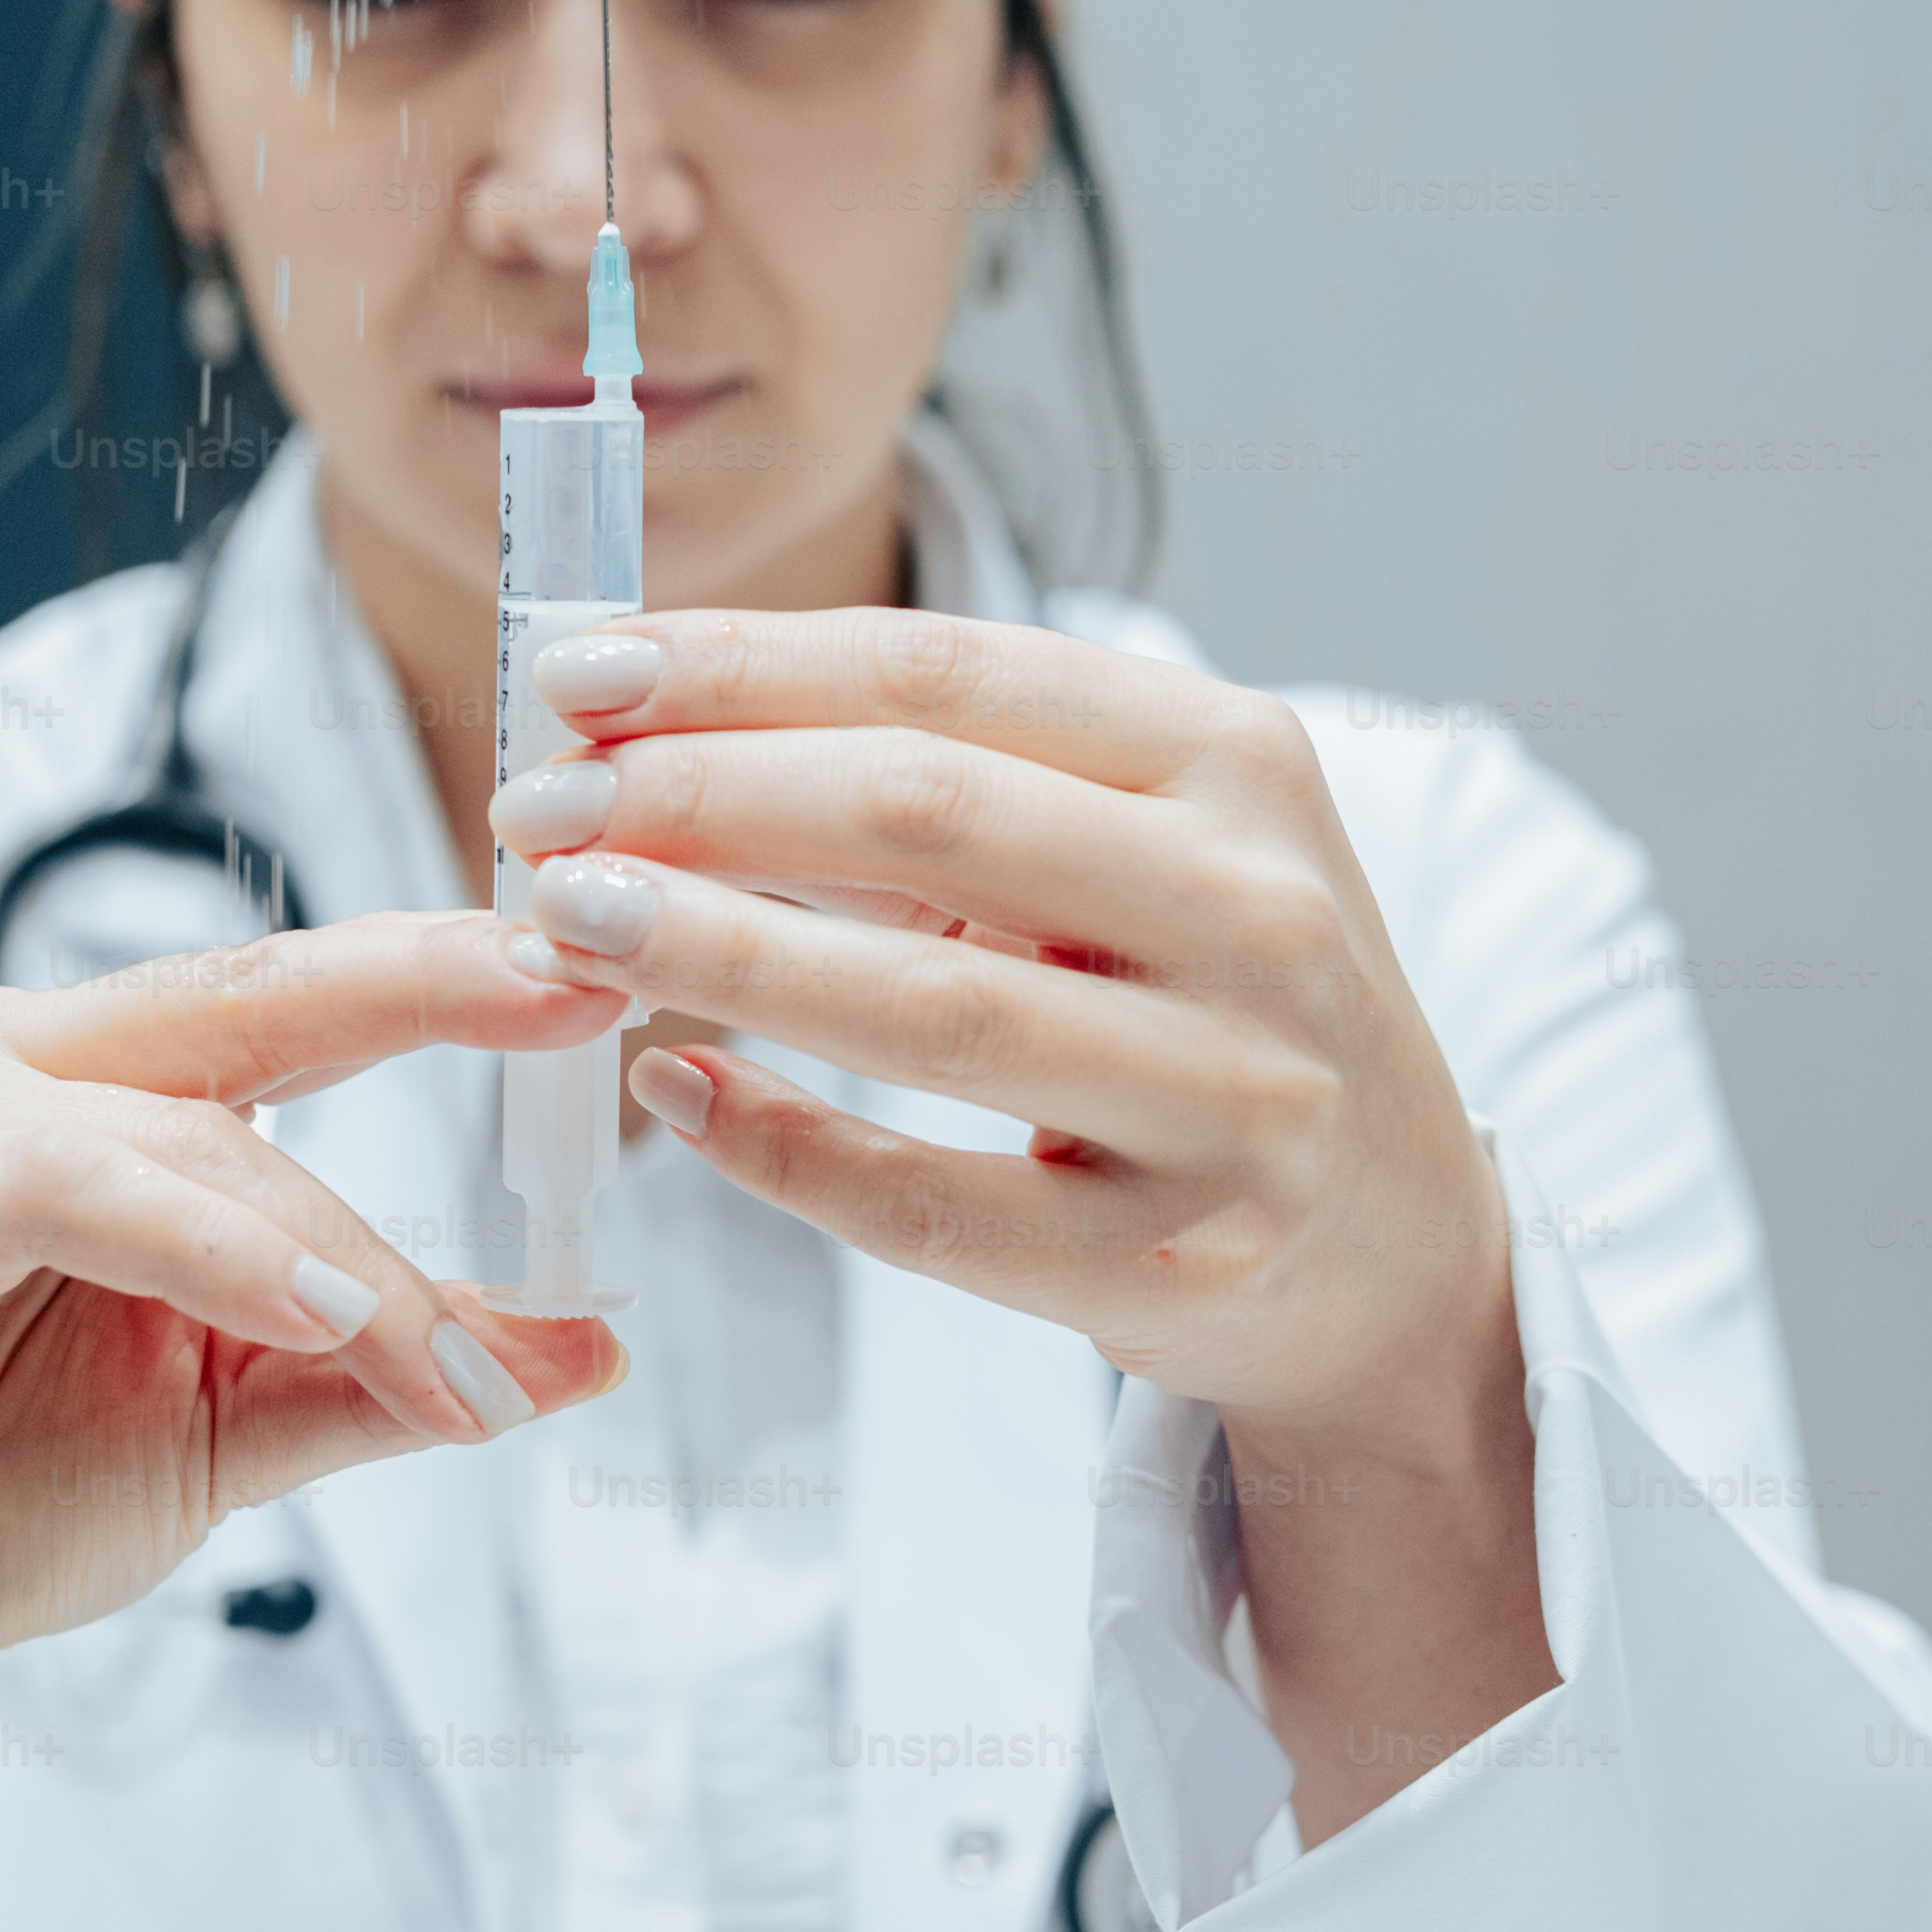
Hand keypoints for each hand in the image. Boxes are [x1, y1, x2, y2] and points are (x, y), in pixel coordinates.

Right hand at [0, 916, 625, 1931]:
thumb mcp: (237, 1425)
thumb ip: (394, 1368)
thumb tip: (590, 1342)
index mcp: (103, 1080)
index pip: (306, 995)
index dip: (455, 974)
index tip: (608, 978)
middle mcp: (9, 1057)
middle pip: (259, 993)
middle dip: (432, 983)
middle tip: (585, 1000)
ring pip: (192, 1132)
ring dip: (345, 1248)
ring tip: (452, 1360)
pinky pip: (69, 1192)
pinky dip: (207, 1248)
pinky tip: (315, 1313)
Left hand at [491, 608, 1551, 1837]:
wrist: (1397, 1245)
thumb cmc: (1214, 998)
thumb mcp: (1140, 840)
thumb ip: (941, 781)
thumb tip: (649, 735)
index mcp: (1236, 761)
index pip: (950, 675)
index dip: (744, 664)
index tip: (575, 672)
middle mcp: (1260, 914)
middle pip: (928, 816)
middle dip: (700, 796)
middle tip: (533, 804)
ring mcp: (1235, 1100)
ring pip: (932, 1008)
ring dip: (717, 951)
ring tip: (559, 918)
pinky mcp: (1177, 1267)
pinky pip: (933, 1207)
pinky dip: (779, 1147)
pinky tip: (666, 1091)